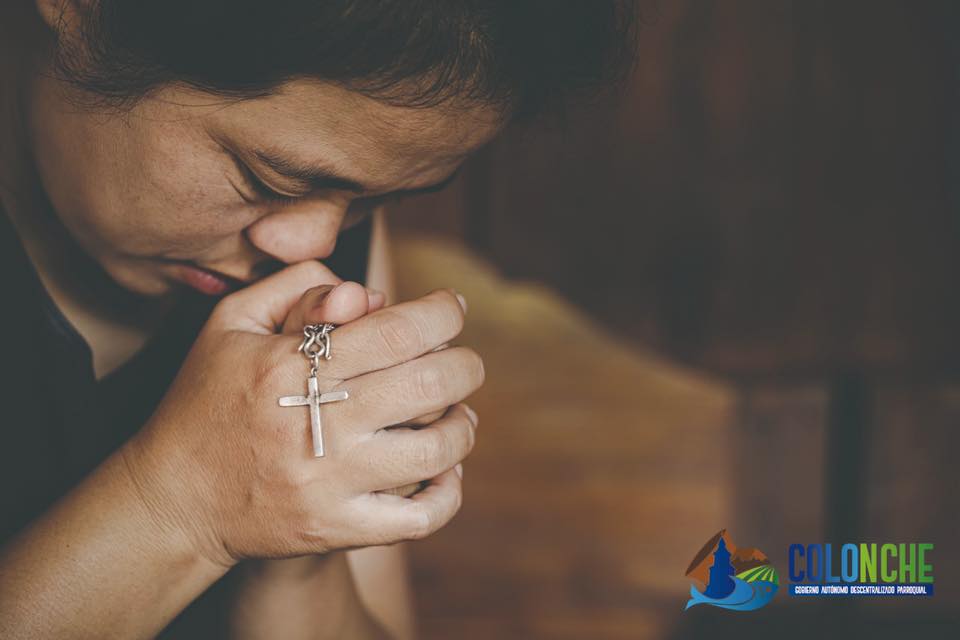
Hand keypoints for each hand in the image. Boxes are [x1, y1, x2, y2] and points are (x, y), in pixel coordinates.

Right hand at [123, 260, 481, 567]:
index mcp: (291, 366)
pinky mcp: (336, 529)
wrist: (175, 498)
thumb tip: (368, 294)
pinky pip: (419, 519)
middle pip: (429, 385)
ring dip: (463, 425)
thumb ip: (297, 286)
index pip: (397, 330)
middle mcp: (317, 424)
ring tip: (460, 413)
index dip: (443, 312)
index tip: (453, 307)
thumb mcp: (231, 322)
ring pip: (435, 451)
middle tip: (464, 361)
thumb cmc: (207, 400)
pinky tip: (448, 469)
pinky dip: (450, 493)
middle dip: (465, 365)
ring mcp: (330, 483)